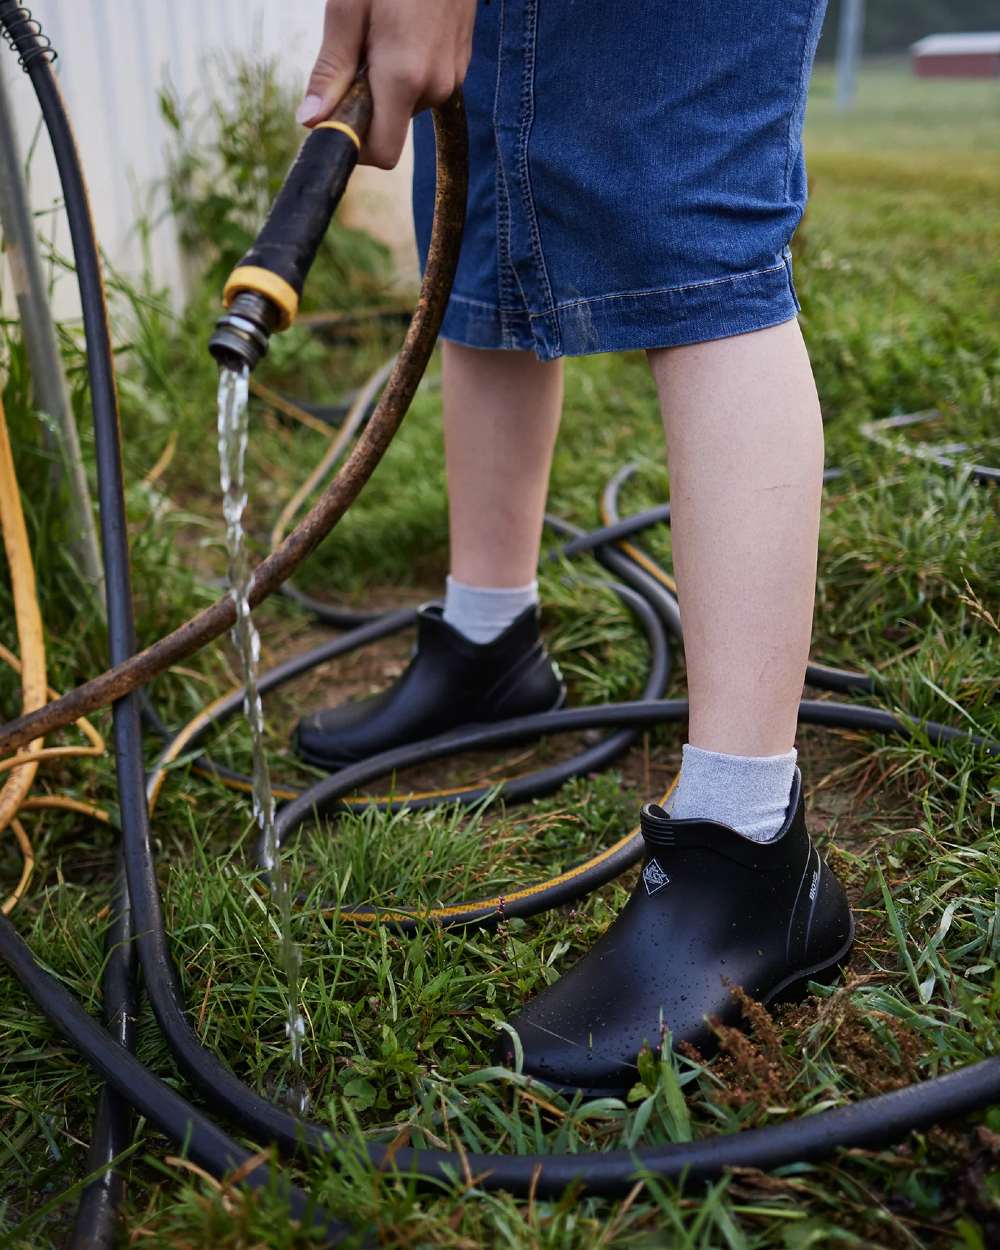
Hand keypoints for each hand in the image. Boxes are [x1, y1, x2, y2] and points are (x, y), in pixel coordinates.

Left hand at [297, 0, 475, 168]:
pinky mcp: (460, 67)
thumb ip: (330, 69)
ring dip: (385, 84)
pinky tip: (403, 32)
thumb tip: (310, 120)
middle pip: (390, 127)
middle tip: (357, 51)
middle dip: (366, 103)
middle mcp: (434, 87)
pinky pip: (424, 87)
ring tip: (382, 33)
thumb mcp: (348, 9)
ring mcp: (452, 78)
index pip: (382, 152)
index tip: (336, 116)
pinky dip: (405, 72)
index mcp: (404, 77)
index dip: (355, 143)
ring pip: (405, 106)